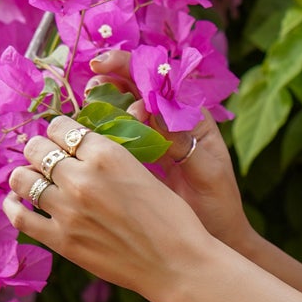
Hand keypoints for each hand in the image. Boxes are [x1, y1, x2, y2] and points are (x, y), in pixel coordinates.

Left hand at [2, 115, 212, 301]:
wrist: (177, 264)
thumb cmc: (172, 219)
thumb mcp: (145, 173)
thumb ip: (109, 159)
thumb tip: (80, 151)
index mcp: (107, 154)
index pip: (62, 127)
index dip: (60, 131)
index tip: (63, 138)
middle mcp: (82, 178)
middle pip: (37, 148)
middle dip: (40, 149)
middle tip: (47, 158)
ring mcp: (67, 210)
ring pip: (22, 178)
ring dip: (25, 174)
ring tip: (35, 178)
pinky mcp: (61, 240)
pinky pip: (19, 216)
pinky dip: (12, 204)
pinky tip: (16, 200)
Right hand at [85, 51, 254, 255]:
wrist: (215, 236)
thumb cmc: (219, 205)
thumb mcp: (208, 174)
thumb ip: (185, 144)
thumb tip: (156, 113)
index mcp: (192, 117)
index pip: (160, 79)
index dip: (131, 67)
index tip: (105, 66)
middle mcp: (170, 122)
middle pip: (135, 86)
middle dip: (111, 77)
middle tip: (92, 82)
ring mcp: (152, 139)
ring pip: (120, 109)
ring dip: (100, 103)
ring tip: (85, 105)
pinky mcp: (137, 160)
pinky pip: (114, 138)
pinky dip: (97, 133)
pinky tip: (82, 136)